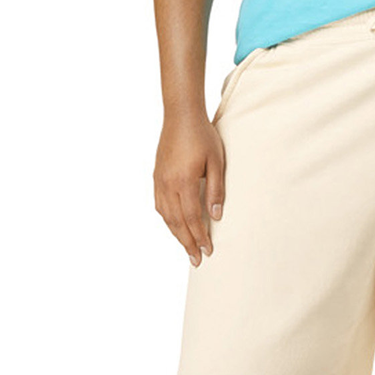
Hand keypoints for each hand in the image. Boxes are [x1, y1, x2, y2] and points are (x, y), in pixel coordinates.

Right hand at [153, 112, 225, 265]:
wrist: (180, 114)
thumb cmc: (202, 136)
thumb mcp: (217, 162)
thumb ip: (216, 191)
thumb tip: (216, 217)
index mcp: (184, 182)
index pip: (193, 218)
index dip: (200, 237)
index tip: (208, 251)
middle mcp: (168, 185)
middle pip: (177, 222)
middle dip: (187, 243)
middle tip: (196, 260)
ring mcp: (159, 181)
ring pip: (166, 216)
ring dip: (176, 234)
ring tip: (186, 247)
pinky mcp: (157, 176)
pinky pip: (159, 205)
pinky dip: (167, 219)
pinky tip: (174, 225)